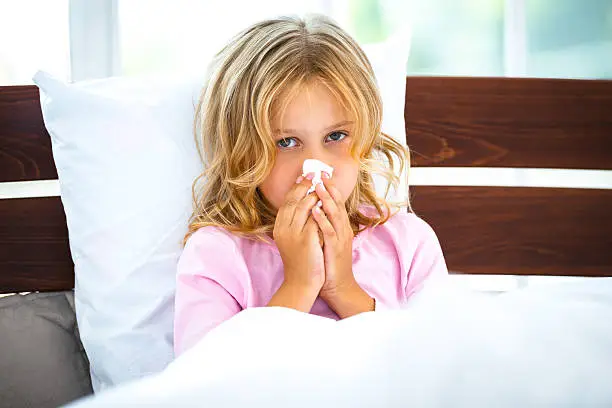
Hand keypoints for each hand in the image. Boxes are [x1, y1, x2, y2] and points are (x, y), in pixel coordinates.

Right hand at [273, 173, 324, 291]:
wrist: (301, 283)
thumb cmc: (300, 262)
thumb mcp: (293, 240)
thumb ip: (296, 223)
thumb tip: (307, 204)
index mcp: (279, 228)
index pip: (287, 202)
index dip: (297, 187)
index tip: (306, 175)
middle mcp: (283, 229)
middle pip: (294, 200)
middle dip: (305, 184)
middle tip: (316, 173)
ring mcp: (294, 234)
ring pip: (303, 206)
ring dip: (314, 193)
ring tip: (323, 183)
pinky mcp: (307, 240)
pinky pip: (315, 219)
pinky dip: (321, 209)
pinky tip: (329, 201)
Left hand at [310, 172, 356, 298]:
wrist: (338, 286)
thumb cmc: (329, 263)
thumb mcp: (327, 240)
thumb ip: (323, 225)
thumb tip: (314, 210)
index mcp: (340, 227)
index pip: (336, 202)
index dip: (330, 188)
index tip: (321, 174)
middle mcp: (343, 230)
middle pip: (338, 204)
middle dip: (330, 188)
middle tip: (321, 173)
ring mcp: (341, 239)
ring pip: (335, 215)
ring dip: (327, 199)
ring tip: (318, 186)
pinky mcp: (335, 249)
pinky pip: (329, 232)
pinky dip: (322, 220)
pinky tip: (315, 211)